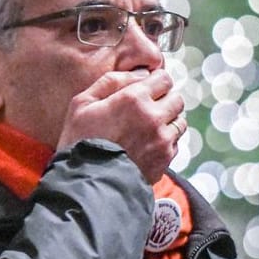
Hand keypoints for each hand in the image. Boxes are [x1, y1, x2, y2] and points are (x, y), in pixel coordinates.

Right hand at [56, 69, 185, 183]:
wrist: (87, 183)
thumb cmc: (79, 142)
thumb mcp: (82, 104)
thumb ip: (110, 82)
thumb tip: (138, 74)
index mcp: (134, 99)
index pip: (164, 78)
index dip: (155, 82)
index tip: (147, 89)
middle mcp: (154, 117)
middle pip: (176, 99)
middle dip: (164, 100)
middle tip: (147, 109)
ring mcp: (162, 140)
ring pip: (179, 121)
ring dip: (168, 121)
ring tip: (148, 129)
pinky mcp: (164, 160)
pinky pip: (175, 144)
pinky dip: (166, 142)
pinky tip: (147, 146)